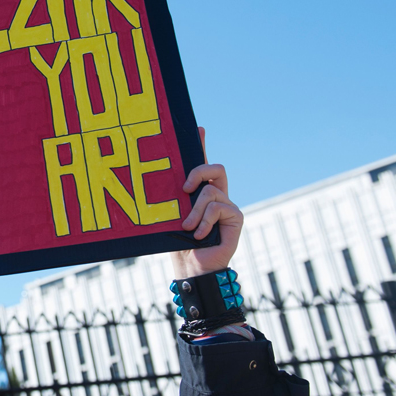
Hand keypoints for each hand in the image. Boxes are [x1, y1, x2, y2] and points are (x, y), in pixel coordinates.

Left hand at [169, 128, 242, 277]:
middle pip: (215, 168)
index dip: (202, 145)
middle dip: (198, 171)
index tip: (198, 128)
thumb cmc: (178, 244)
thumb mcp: (170, 217)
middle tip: (184, 188)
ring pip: (210, 192)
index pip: (202, 165)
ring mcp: (228, 205)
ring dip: (194, 211)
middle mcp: (216, 196)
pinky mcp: (236, 216)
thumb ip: (172, 200)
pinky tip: (198, 235)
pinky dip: (204, 221)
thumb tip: (158, 184)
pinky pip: (218, 207)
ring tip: (187, 227)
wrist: (192, 267)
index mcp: (199, 194)